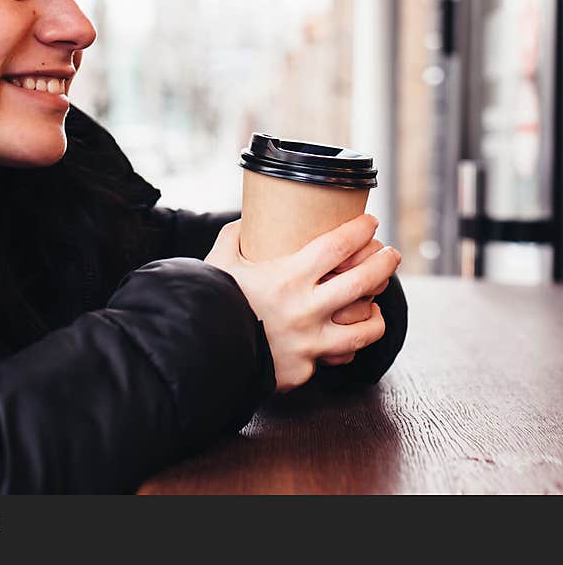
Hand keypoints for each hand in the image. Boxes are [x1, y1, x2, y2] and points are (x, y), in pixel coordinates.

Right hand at [204, 215, 399, 393]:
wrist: (200, 351)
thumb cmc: (210, 300)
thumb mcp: (218, 261)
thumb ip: (233, 237)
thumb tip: (243, 222)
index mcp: (288, 277)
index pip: (338, 246)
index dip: (360, 230)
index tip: (371, 222)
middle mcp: (306, 309)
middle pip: (364, 281)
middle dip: (384, 263)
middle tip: (391, 254)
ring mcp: (310, 342)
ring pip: (366, 327)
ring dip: (376, 312)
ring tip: (376, 303)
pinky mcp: (305, 369)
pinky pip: (338, 356)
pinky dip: (346, 346)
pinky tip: (346, 336)